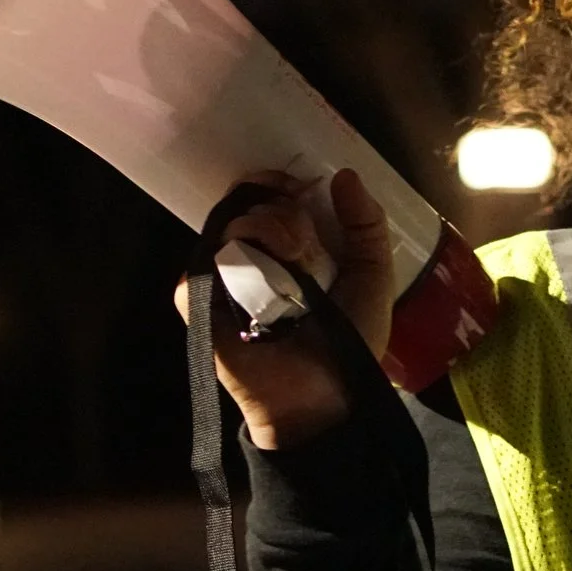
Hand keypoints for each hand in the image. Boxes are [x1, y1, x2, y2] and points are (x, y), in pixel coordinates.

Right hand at [172, 168, 395, 449]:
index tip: (297, 184)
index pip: (265, 196)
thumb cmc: (351, 339)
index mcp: (286, 248)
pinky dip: (235, 266)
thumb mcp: (372, 273)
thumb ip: (366, 223)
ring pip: (234, 227)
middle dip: (287, 217)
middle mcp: (251, 259)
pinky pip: (206, 264)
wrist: (327, 396)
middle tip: (306, 250)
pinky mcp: (199, 304)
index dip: (277, 183)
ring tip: (295, 267)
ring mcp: (222, 280)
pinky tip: (262, 282)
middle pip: (254, 206)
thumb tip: (343, 173)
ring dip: (272, 236)